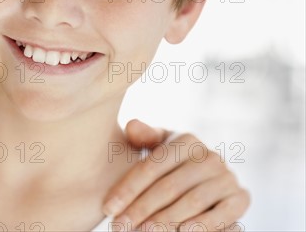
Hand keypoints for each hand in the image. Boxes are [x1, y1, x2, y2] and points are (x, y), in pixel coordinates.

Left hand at [103, 119, 249, 230]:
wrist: (206, 181)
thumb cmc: (171, 164)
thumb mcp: (157, 147)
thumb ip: (144, 137)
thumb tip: (132, 126)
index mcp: (186, 140)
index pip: (152, 166)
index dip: (128, 188)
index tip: (109, 207)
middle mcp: (209, 156)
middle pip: (169, 186)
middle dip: (142, 209)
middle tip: (121, 226)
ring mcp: (227, 177)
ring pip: (192, 201)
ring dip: (166, 220)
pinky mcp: (240, 198)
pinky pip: (222, 214)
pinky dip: (204, 225)